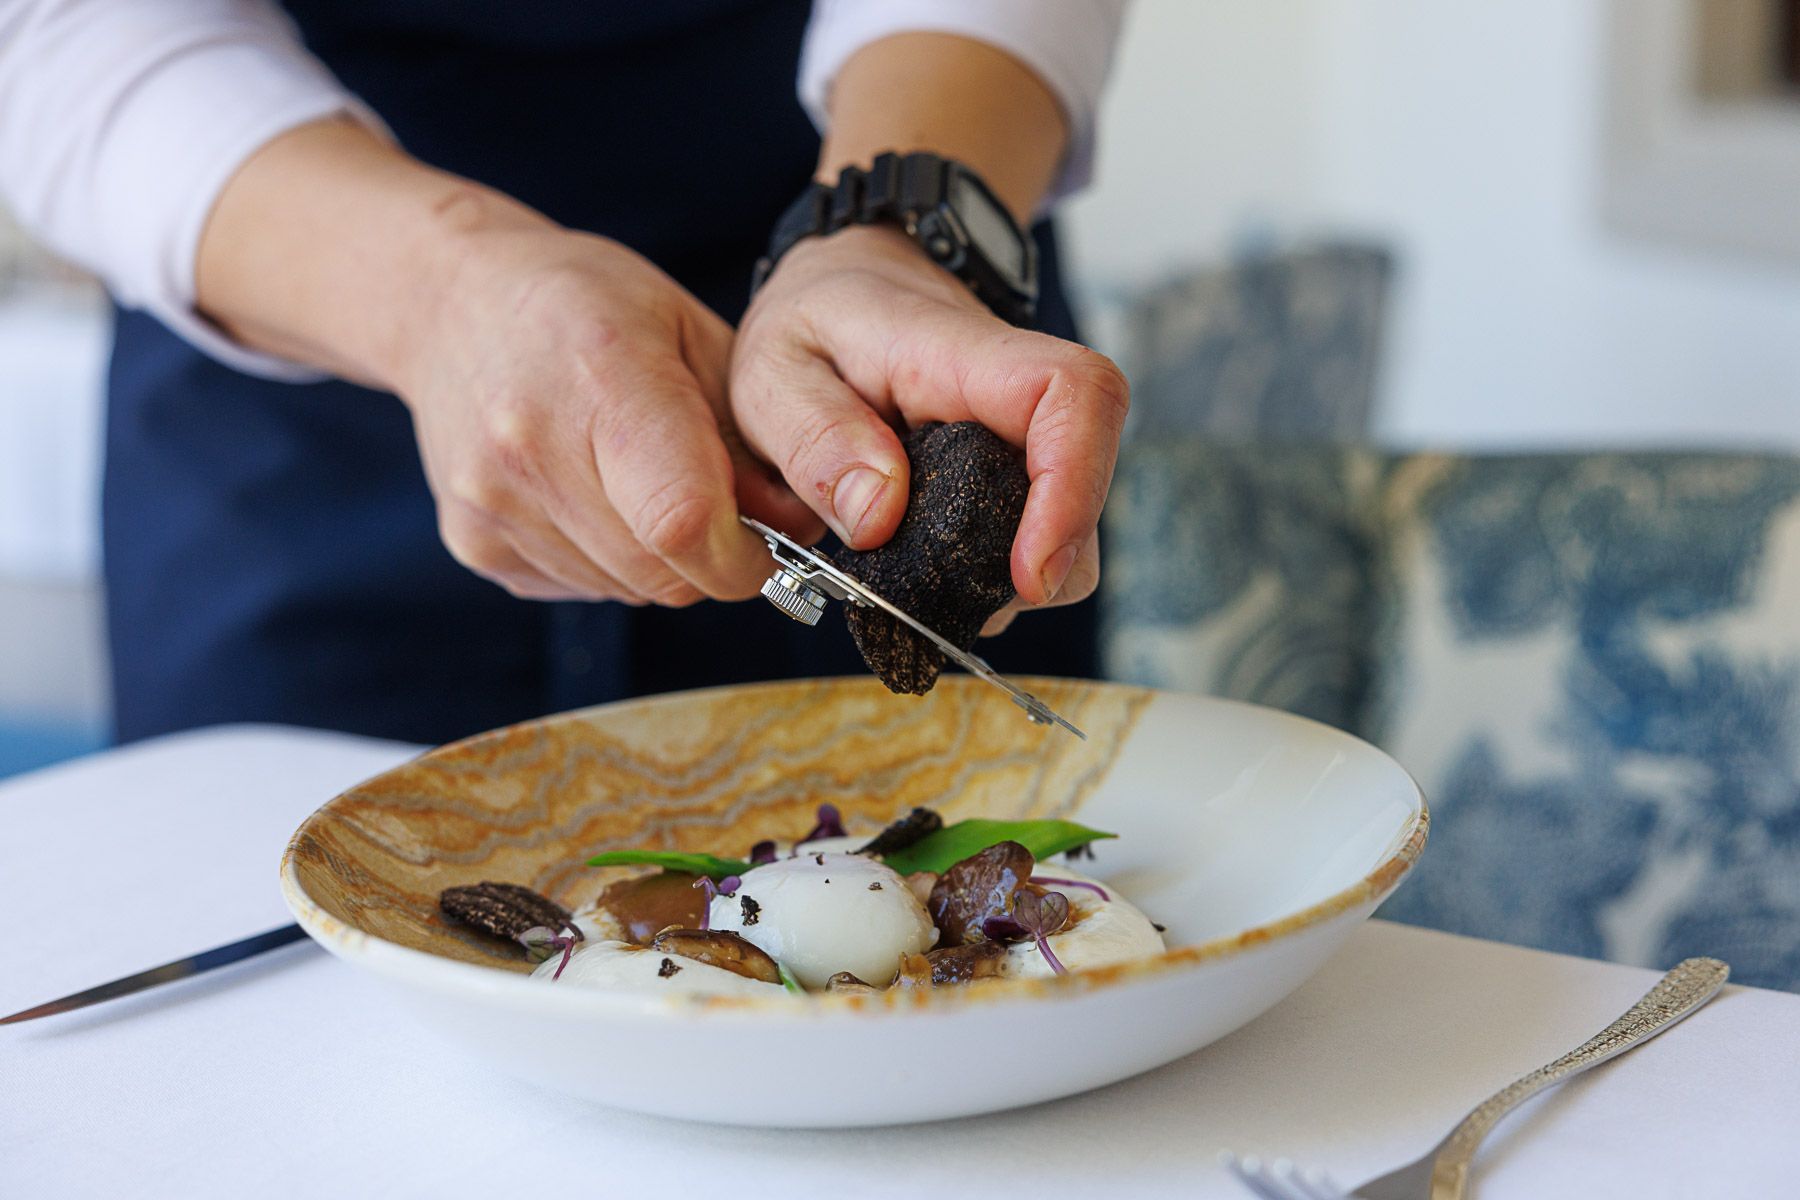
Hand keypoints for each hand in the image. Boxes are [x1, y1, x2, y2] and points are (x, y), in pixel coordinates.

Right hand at [393, 215, 816, 602]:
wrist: (451, 300)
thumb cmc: (588, 305)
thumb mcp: (691, 334)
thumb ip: (752, 437)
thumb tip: (800, 531)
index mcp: (602, 379)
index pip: (684, 521)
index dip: (745, 554)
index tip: (768, 538)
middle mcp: (532, 448)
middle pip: (665, 572)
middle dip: (714, 557)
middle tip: (717, 503)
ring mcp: (492, 503)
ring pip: (630, 589)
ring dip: (663, 559)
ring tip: (644, 482)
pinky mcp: (473, 543)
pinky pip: (584, 587)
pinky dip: (612, 560)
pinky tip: (595, 494)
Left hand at [729, 225, 1127, 631]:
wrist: (845, 291)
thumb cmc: (813, 323)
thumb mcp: (773, 369)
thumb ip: (814, 438)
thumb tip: (878, 516)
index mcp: (960, 352)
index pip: (1075, 395)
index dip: (1074, 489)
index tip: (1028, 574)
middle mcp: (1016, 399)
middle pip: (1082, 495)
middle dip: (1022, 571)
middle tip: (917, 592)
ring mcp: (1024, 445)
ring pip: (1063, 539)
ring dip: (993, 584)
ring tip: (901, 571)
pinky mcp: (1016, 481)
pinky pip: (1024, 546)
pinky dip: (979, 579)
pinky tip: (918, 563)